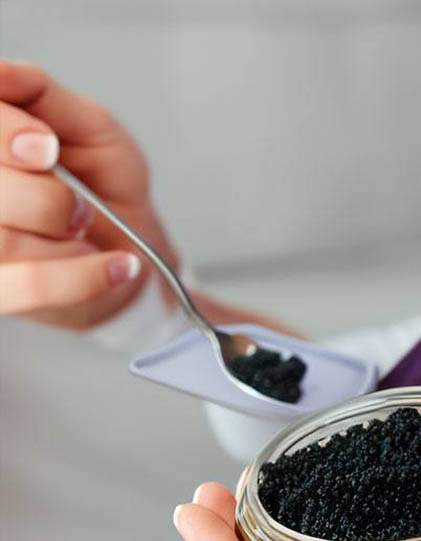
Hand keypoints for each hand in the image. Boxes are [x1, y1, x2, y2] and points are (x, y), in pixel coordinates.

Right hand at [0, 59, 178, 328]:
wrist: (135, 247)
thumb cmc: (104, 185)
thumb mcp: (89, 127)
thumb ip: (42, 94)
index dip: (4, 133)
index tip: (45, 146)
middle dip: (40, 187)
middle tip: (76, 195)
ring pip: (1, 237)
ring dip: (58, 224)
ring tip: (87, 222)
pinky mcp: (4, 293)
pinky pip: (31, 287)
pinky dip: (82, 277)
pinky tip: (119, 264)